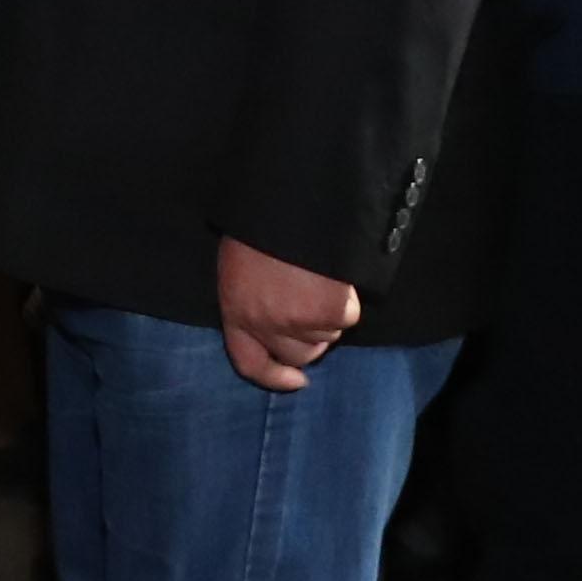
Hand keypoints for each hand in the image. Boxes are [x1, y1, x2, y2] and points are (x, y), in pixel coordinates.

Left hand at [215, 238, 360, 391]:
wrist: (291, 200)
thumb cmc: (261, 225)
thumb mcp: (239, 264)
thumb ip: (252, 299)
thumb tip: (277, 327)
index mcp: (234, 309)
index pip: (249, 362)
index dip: (275, 378)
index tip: (298, 380)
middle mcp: (265, 323)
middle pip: (298, 354)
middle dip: (311, 339)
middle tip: (314, 306)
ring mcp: (298, 320)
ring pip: (327, 336)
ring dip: (328, 315)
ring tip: (318, 279)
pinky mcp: (330, 311)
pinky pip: (347, 317)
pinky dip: (346, 300)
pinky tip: (335, 276)